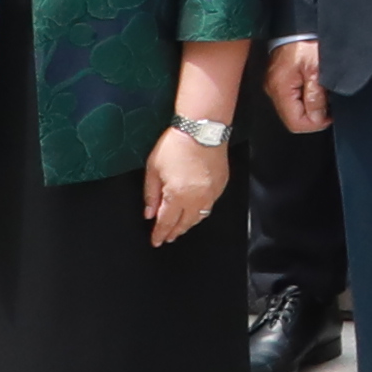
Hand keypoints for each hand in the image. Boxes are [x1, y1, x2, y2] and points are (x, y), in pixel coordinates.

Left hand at [140, 128, 228, 246]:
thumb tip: (149, 214)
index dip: (160, 234)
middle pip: (185, 223)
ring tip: (180, 227)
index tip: (156, 242)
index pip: (167, 222)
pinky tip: (194, 211)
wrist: (202, 129)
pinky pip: (210, 205)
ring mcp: (212, 193)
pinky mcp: (221, 185)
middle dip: (174, 232)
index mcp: (177, 196)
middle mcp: (197, 199)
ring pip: (199, 217)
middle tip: (167, 238)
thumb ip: (151, 194)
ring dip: (188, 224)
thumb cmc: (175, 146)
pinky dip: (200, 212)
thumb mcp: (153, 169)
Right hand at [267, 38, 331, 135]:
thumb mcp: (317, 70)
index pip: (295, 123)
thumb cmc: (305, 40)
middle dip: (314, 114)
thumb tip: (317, 118)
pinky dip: (306, 95)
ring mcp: (275, 84)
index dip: (315, 123)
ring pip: (294, 108)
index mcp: (280, 89)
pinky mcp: (279, 78)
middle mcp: (273, 89)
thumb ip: (316, 97)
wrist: (299, 23)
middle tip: (328, 101)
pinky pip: (293, 96)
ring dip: (311, 104)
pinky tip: (315, 86)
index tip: (330, 114)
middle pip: (294, 117)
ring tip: (323, 90)